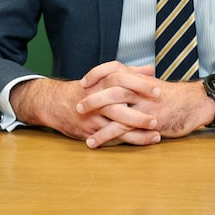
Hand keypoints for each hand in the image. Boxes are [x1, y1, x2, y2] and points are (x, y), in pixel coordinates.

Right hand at [9, 66, 160, 146]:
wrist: (55, 103)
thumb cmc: (86, 89)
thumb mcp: (104, 77)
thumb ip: (129, 73)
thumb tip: (150, 70)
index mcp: (102, 82)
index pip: (123, 80)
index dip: (140, 85)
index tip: (159, 91)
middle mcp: (96, 99)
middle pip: (119, 106)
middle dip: (139, 114)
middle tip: (157, 119)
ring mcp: (92, 117)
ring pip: (115, 126)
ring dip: (136, 133)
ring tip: (155, 136)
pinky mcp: (88, 131)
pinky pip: (108, 138)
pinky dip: (124, 141)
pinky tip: (140, 144)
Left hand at [78, 61, 214, 146]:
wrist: (197, 105)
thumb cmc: (177, 97)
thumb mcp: (156, 86)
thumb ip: (140, 82)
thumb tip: (129, 77)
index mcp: (141, 79)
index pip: (115, 68)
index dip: (98, 73)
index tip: (84, 81)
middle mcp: (140, 89)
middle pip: (111, 87)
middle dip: (92, 96)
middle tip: (76, 104)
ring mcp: (143, 105)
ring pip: (114, 107)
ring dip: (95, 116)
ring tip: (80, 125)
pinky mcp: (147, 122)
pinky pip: (122, 128)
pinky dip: (106, 135)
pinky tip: (94, 142)